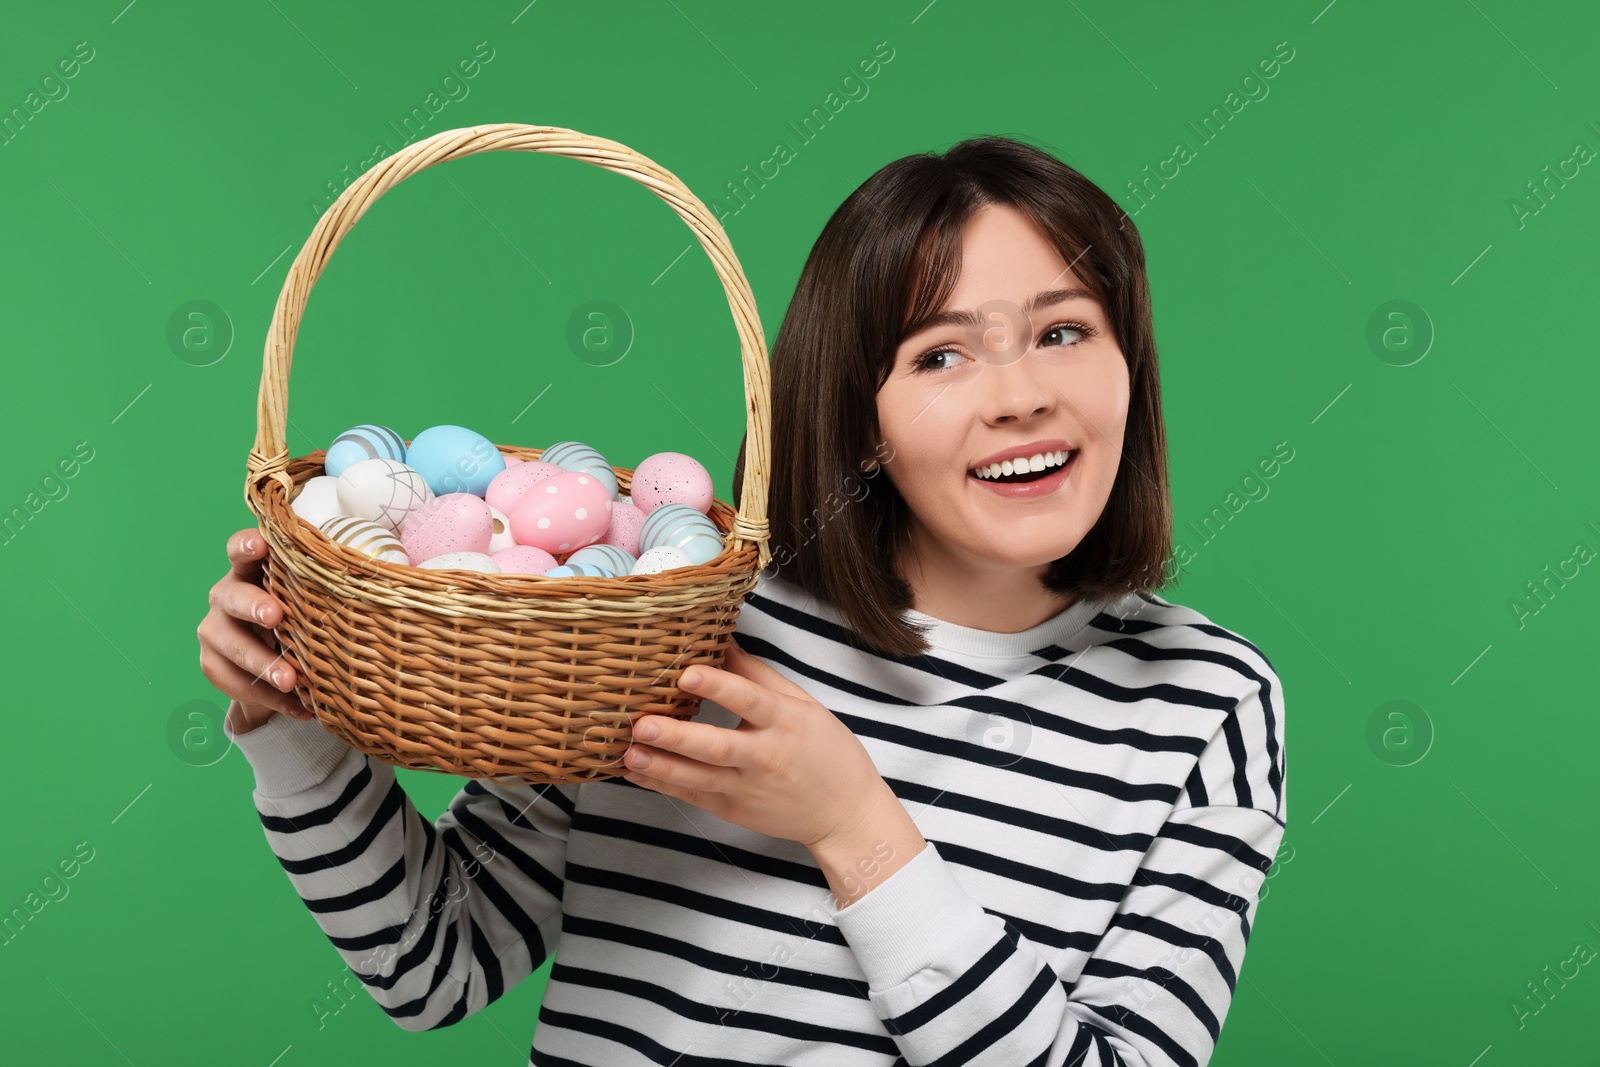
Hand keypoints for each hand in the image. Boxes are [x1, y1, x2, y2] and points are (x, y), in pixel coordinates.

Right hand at [197, 528, 310, 732]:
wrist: (272, 667)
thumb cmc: (299, 620)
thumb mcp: (309, 602)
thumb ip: (325, 591)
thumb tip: (382, 588)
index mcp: (251, 570)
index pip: (241, 549)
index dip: (247, 545)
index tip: (261, 545)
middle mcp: (227, 595)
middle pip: (233, 596)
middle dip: (254, 606)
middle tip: (276, 617)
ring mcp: (214, 629)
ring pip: (231, 644)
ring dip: (262, 663)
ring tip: (290, 681)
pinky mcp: (212, 663)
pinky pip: (236, 682)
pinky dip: (268, 698)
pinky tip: (299, 709)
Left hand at [621, 638, 894, 849]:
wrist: (845, 813)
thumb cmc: (825, 751)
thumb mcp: (801, 705)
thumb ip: (757, 675)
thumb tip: (721, 641)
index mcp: (786, 723)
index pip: (749, 701)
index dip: (718, 687)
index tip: (686, 673)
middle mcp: (765, 758)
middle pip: (718, 746)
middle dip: (677, 737)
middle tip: (641, 723)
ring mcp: (747, 789)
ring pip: (699, 778)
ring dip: (660, 766)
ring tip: (627, 752)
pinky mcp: (734, 810)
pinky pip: (693, 796)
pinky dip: (662, 785)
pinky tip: (635, 771)